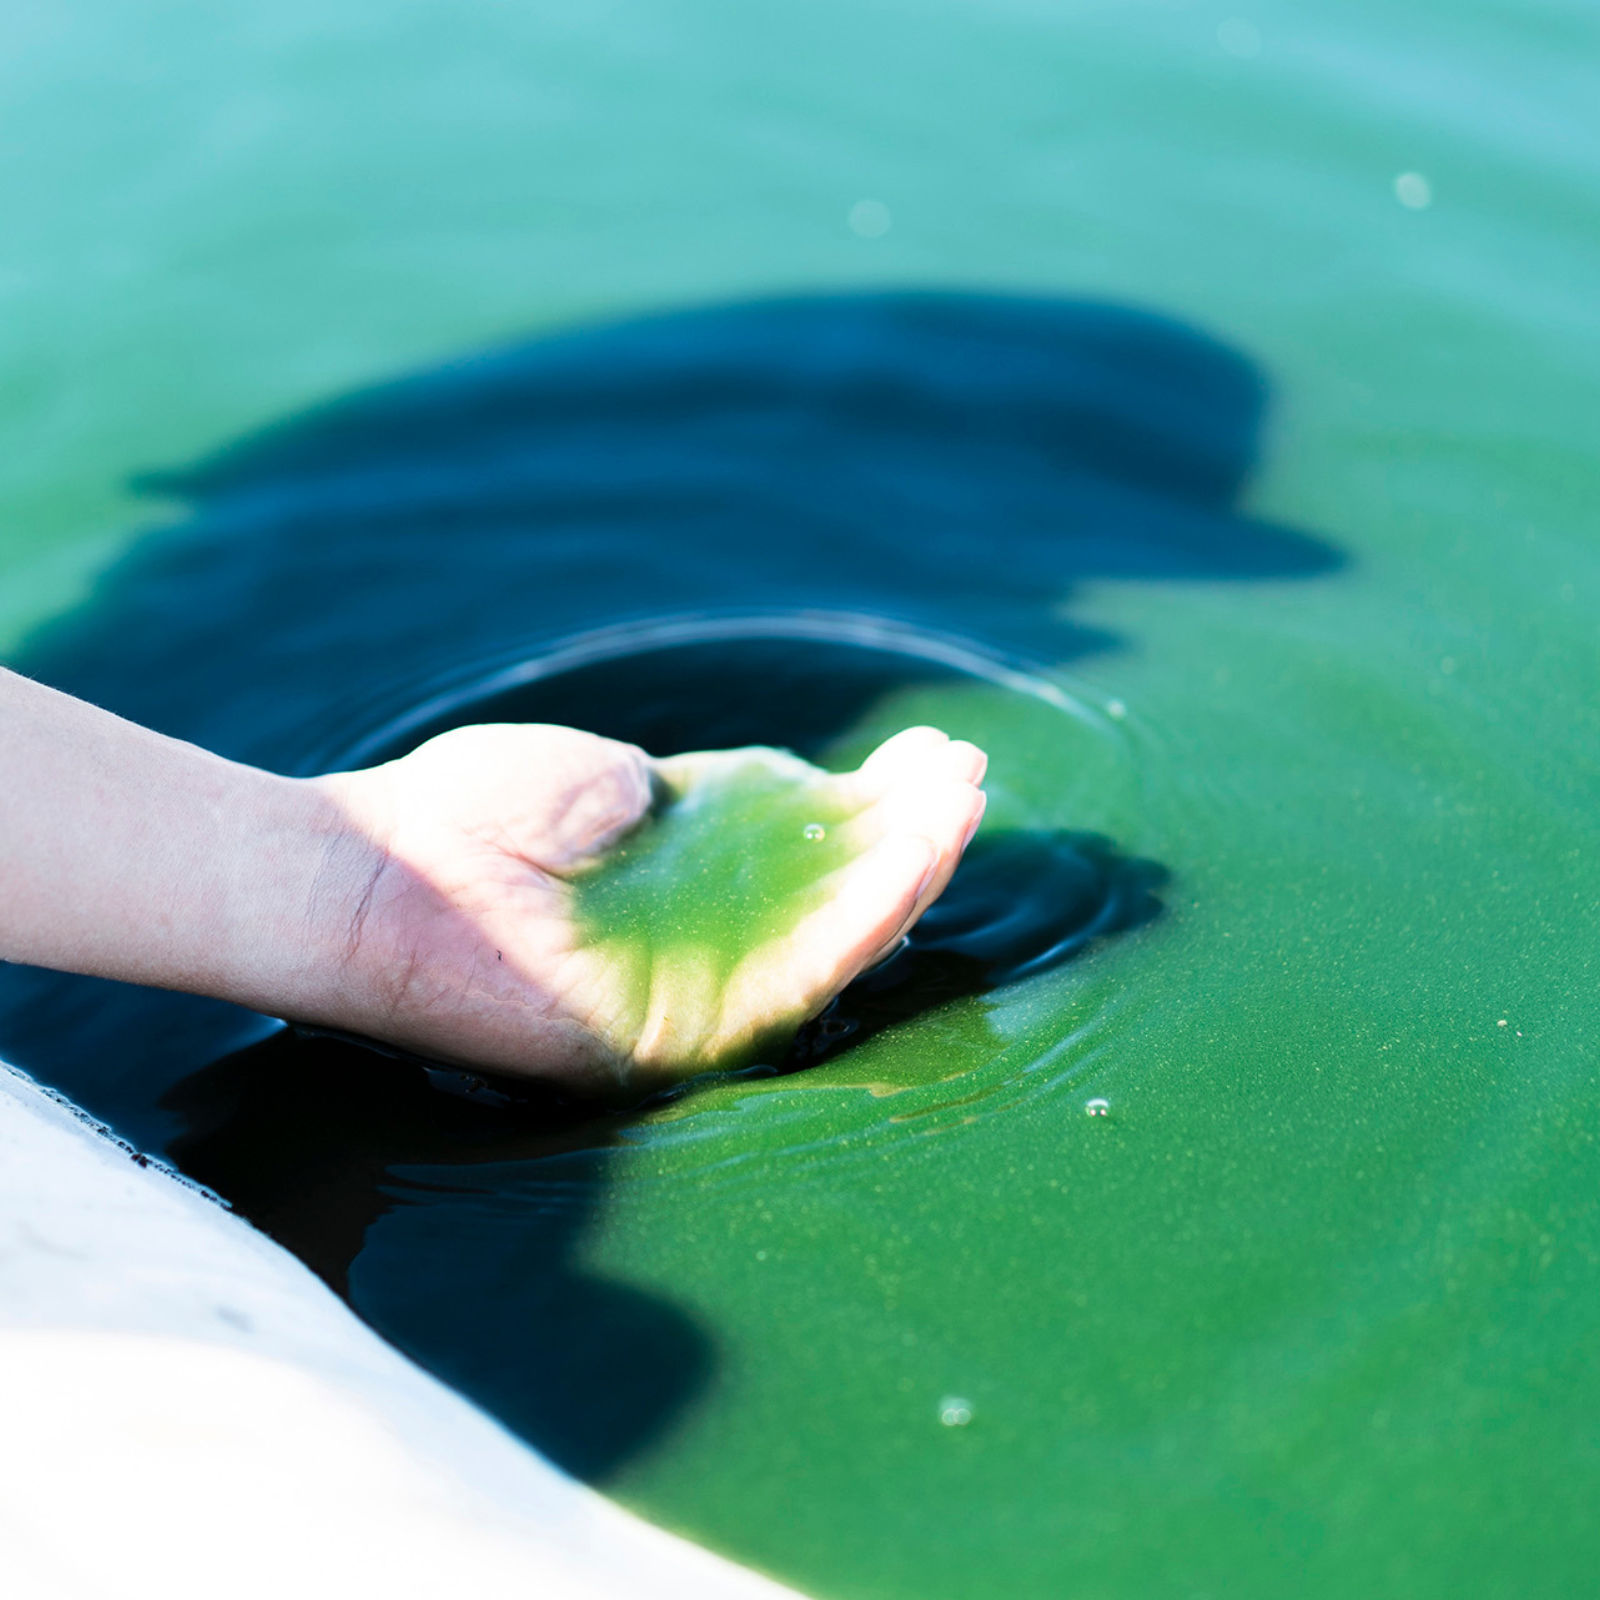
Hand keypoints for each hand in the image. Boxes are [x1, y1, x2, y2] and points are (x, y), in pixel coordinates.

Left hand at [308, 723, 986, 1091]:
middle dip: (909, 838)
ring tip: (963, 808)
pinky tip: (914, 860)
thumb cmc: (465, 816)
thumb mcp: (599, 778)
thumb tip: (764, 784)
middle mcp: (704, 943)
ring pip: (834, 943)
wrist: (372, 877)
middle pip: (836, 900)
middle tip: (966, 777)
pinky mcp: (677, 1034)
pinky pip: (792, 981)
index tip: (925, 754)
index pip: (809, 853)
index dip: (874, 807)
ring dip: (908, 875)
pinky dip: (861, 920)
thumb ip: (686, 794)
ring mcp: (695, 992)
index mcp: (689, 884)